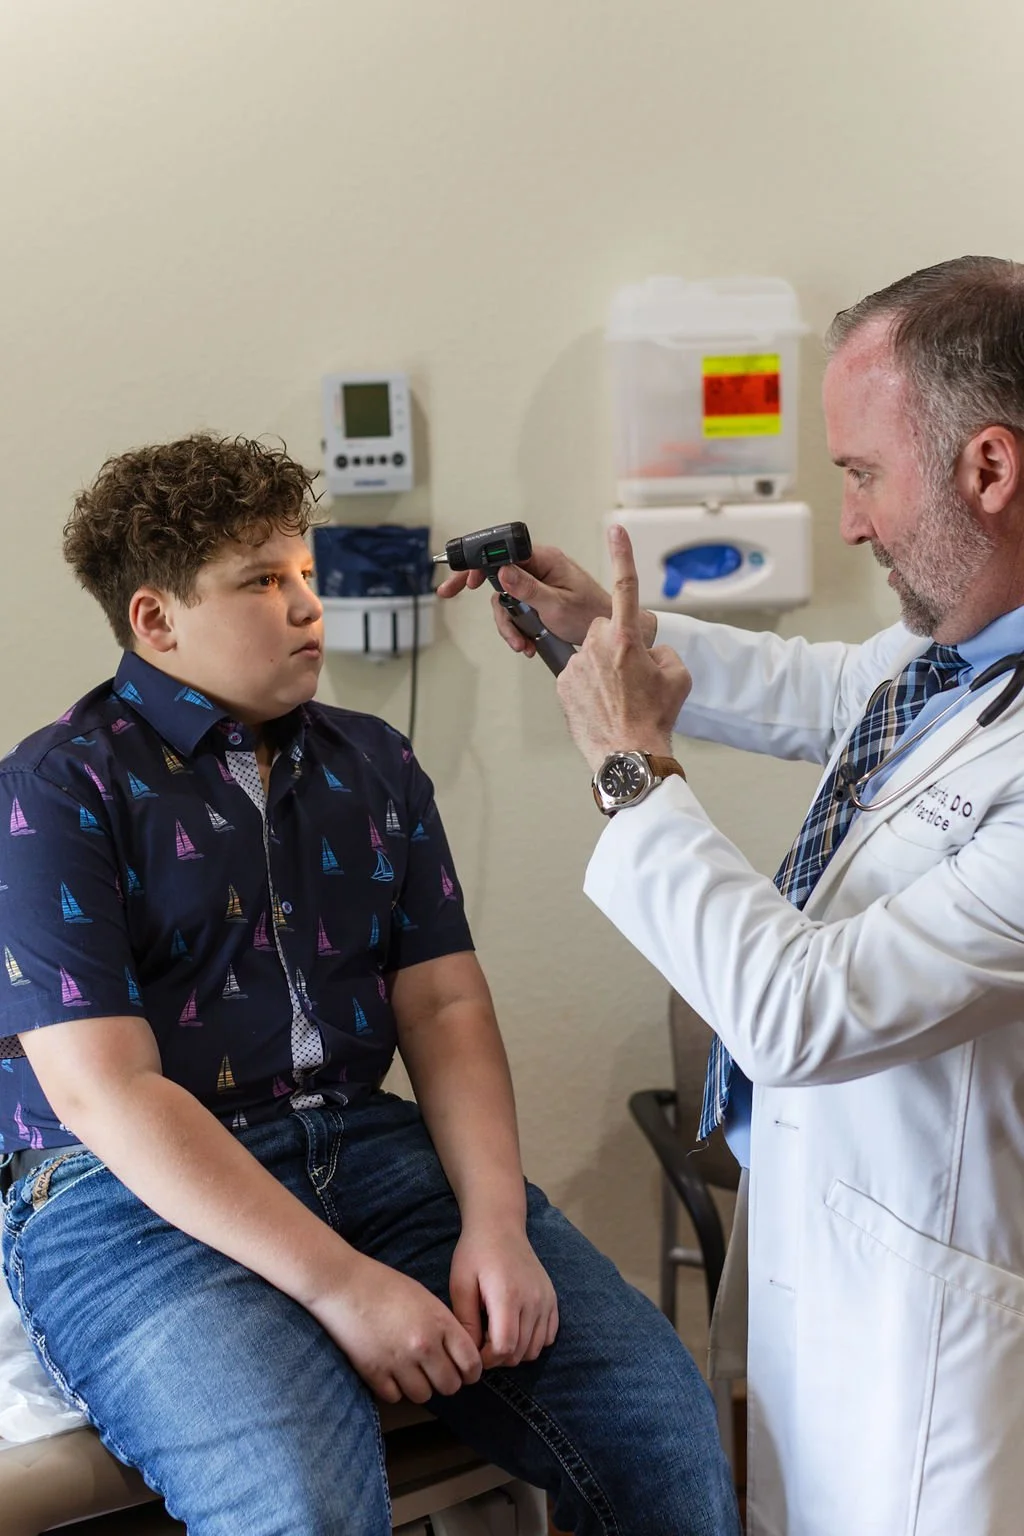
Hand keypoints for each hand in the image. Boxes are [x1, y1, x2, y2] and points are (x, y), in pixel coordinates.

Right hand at [308, 1253, 481, 1403]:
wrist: (343, 1285)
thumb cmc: (384, 1285)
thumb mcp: (424, 1298)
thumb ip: (444, 1325)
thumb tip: (459, 1353)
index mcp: (439, 1322)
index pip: (471, 1363)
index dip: (471, 1371)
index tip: (465, 1371)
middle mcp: (423, 1346)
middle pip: (450, 1385)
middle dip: (447, 1380)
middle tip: (437, 1371)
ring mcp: (398, 1362)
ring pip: (424, 1396)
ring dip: (421, 1386)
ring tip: (411, 1370)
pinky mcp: (374, 1374)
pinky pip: (395, 1397)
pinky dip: (395, 1389)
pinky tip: (390, 1371)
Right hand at [436, 543, 619, 650]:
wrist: (612, 635)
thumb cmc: (592, 615)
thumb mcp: (556, 605)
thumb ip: (527, 588)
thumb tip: (502, 571)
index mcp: (545, 559)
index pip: (503, 551)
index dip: (478, 562)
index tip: (464, 578)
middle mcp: (540, 567)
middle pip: (497, 574)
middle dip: (481, 592)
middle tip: (450, 591)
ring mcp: (538, 584)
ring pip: (505, 599)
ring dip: (508, 624)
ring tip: (520, 642)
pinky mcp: (538, 600)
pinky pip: (516, 610)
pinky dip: (517, 629)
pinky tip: (526, 643)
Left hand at [449, 1222, 558, 1368]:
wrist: (500, 1226)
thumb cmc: (475, 1254)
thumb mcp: (461, 1284)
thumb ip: (466, 1321)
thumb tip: (472, 1354)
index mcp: (507, 1297)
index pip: (504, 1349)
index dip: (486, 1359)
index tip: (472, 1350)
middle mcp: (533, 1301)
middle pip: (519, 1353)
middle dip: (497, 1358)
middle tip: (481, 1341)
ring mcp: (546, 1300)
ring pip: (535, 1349)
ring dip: (515, 1352)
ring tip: (496, 1334)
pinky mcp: (552, 1299)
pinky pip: (548, 1337)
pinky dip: (532, 1341)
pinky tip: (515, 1328)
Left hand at [556, 524, 692, 770]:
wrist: (628, 754)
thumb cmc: (654, 718)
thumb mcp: (677, 677)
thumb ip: (662, 651)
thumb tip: (649, 650)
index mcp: (628, 639)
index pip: (627, 588)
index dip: (623, 556)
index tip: (617, 530)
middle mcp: (597, 646)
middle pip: (605, 630)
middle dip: (616, 644)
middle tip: (631, 676)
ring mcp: (576, 665)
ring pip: (590, 654)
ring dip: (602, 668)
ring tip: (617, 697)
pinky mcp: (562, 683)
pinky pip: (577, 674)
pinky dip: (588, 686)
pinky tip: (602, 705)